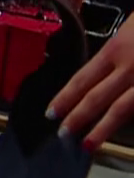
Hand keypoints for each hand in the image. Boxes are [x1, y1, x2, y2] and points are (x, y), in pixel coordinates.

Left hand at [48, 25, 133, 152]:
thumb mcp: (129, 33)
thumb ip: (116, 57)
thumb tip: (98, 81)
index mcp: (115, 50)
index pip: (82, 78)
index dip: (65, 98)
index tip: (51, 112)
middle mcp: (129, 67)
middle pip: (96, 97)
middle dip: (77, 117)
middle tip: (62, 135)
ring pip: (121, 109)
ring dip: (102, 128)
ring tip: (88, 145)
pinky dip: (131, 122)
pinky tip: (125, 137)